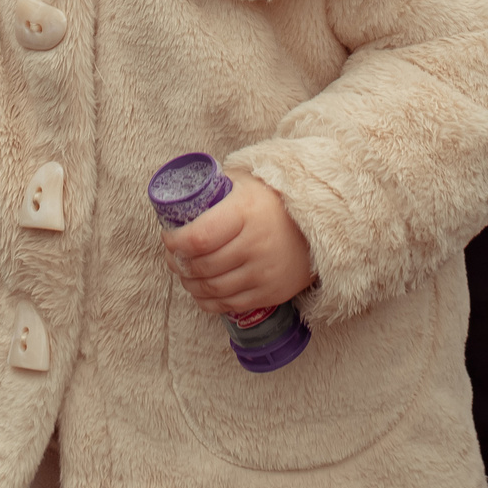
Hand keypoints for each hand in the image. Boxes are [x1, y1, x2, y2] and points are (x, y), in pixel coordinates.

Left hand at [162, 168, 314, 317]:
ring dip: (189, 284)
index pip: (198, 237)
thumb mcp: (244, 183)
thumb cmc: (272, 199)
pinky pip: (230, 305)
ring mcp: (264, 272)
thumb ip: (214, 190)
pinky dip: (207, 301)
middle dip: (177, 264)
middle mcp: (255, 245)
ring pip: (212, 289)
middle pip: (202, 266)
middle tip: (172, 258)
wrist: (318, 223)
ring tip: (183, 274)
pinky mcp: (271, 292)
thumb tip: (178, 199)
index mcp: (245, 213)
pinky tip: (200, 291)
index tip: (168, 237)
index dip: (175, 242)